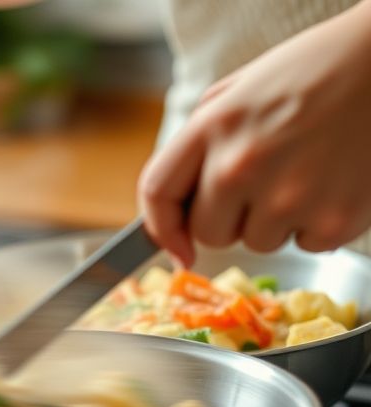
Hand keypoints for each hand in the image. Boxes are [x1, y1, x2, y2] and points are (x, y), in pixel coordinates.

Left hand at [138, 1, 370, 266]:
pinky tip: (333, 182)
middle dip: (228, 219)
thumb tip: (175, 204)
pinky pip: (307, 245)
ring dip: (275, 220)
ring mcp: (288, 197)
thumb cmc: (313, 72)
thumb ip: (200, 142)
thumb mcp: (239, 91)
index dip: (161, 228)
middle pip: (208, 233)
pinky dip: (318, 224)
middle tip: (262, 185)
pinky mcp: (333, 220)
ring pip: (258, 242)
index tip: (174, 247)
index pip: (158, 193)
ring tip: (305, 171)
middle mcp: (242, 165)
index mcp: (213, 127)